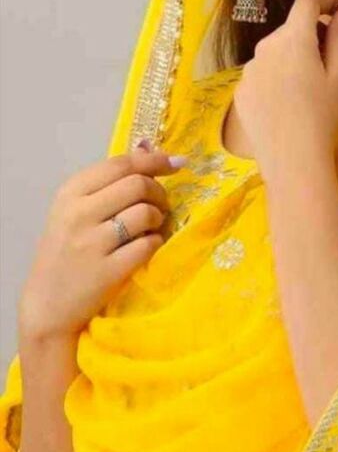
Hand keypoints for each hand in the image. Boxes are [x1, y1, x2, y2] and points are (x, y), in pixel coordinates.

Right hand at [17, 146, 183, 341]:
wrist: (47, 304)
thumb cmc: (66, 250)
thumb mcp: (76, 208)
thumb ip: (110, 179)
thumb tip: (149, 147)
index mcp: (71, 192)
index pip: (121, 164)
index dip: (154, 160)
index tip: (176, 163)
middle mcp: (79, 213)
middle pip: (138, 184)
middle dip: (159, 192)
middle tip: (160, 205)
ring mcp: (92, 243)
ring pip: (146, 213)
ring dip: (159, 218)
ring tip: (152, 226)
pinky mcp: (107, 271)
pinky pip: (148, 245)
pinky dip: (156, 242)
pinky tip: (147, 246)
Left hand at [234, 0, 337, 175]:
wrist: (292, 160)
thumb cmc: (324, 116)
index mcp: (293, 38)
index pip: (307, 1)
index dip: (326, 0)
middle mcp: (265, 46)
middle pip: (291, 29)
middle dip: (311, 35)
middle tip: (330, 61)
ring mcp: (249, 69)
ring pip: (275, 52)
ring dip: (292, 58)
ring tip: (307, 90)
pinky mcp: (240, 90)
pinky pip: (262, 74)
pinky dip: (276, 78)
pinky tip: (287, 105)